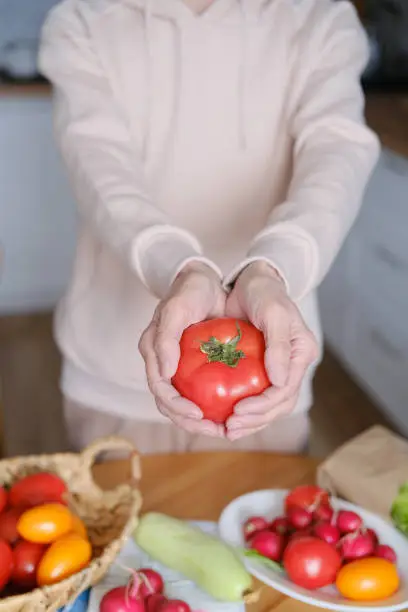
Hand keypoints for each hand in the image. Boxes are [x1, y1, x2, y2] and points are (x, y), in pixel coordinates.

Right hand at [139, 262, 226, 436]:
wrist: (203, 277)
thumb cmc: (189, 290)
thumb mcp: (177, 309)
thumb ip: (166, 339)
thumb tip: (167, 374)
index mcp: (153, 352)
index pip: (160, 390)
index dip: (177, 408)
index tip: (200, 415)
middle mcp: (163, 362)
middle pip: (170, 404)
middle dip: (191, 421)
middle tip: (218, 430)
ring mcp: (178, 364)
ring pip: (184, 402)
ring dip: (201, 420)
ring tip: (225, 428)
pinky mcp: (194, 364)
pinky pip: (200, 391)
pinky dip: (211, 404)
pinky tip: (230, 411)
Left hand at [225, 261, 317, 439]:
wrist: (252, 279)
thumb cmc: (264, 292)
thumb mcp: (273, 312)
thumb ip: (279, 345)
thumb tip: (279, 381)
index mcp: (301, 353)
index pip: (286, 390)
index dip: (263, 407)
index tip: (238, 412)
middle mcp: (292, 364)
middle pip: (279, 404)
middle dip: (256, 420)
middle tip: (230, 429)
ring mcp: (278, 368)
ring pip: (269, 405)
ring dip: (250, 421)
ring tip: (227, 430)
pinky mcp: (262, 368)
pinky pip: (254, 394)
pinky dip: (242, 408)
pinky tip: (223, 416)